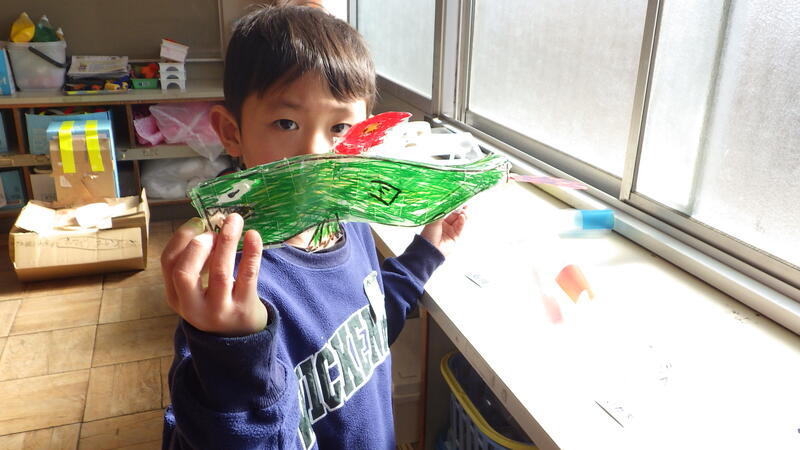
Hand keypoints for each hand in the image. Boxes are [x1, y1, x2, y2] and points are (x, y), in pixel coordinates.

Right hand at [161, 214, 266, 335]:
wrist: (240, 339)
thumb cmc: (216, 304)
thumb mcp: (195, 291)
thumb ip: (195, 263)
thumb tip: (206, 225)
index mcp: (176, 297)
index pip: (168, 263)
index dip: (181, 238)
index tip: (197, 222)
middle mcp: (193, 307)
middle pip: (184, 272)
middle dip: (198, 244)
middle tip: (213, 230)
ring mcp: (219, 310)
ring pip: (219, 272)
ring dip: (226, 241)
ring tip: (234, 220)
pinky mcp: (244, 309)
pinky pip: (248, 276)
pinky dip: (251, 253)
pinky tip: (253, 235)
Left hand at [420, 206, 467, 257]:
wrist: (429, 249)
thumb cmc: (428, 234)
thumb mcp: (435, 220)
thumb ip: (443, 212)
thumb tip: (449, 203)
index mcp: (438, 220)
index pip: (448, 211)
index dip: (453, 206)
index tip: (459, 200)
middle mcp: (445, 225)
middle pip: (455, 216)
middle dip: (460, 210)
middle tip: (464, 205)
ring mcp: (450, 231)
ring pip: (459, 221)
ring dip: (462, 215)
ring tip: (464, 211)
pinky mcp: (455, 237)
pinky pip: (460, 228)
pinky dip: (462, 222)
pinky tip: (462, 217)